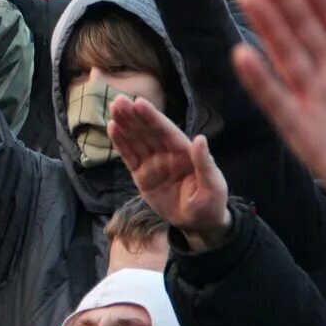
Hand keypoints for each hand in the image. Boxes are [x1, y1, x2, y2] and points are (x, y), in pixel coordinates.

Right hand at [108, 96, 229, 250]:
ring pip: (136, 140)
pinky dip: (120, 143)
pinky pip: (129, 157)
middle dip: (134, 116)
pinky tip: (112, 128)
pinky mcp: (141, 175)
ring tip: (112, 108)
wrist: (198, 225)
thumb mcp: (213, 186)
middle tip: (119, 100)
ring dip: (124, 124)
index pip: (166, 131)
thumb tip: (200, 138)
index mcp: (184, 152)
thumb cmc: (211, 204)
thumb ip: (205, 163)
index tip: (140, 102)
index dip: (153, 117)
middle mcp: (166, 153)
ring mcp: (153, 163)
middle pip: (148, 131)